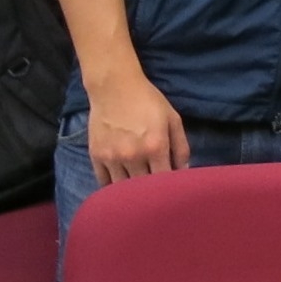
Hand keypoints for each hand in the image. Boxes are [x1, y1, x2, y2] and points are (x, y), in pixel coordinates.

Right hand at [84, 69, 189, 184]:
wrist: (114, 87)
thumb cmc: (148, 102)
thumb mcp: (173, 119)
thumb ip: (181, 146)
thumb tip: (184, 171)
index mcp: (155, 147)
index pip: (165, 181)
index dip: (170, 188)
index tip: (173, 190)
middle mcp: (133, 156)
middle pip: (144, 188)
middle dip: (152, 193)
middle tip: (156, 194)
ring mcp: (112, 158)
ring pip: (123, 188)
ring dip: (132, 193)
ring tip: (139, 194)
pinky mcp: (96, 156)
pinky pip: (104, 182)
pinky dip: (113, 187)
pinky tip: (120, 188)